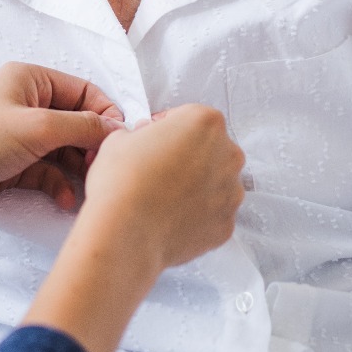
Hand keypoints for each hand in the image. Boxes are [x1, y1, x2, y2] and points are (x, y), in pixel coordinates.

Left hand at [0, 61, 125, 217]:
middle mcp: (27, 103)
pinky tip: (66, 200)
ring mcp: (20, 134)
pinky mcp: (14, 163)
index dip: (105, 114)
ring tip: (89, 188)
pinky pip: (48, 171)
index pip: (83, 91)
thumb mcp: (37, 127)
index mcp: (30, 79)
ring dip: (78, 169)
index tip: (118, 141)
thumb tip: (117, 129)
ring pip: (64, 150)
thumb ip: (82, 126)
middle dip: (91, 146)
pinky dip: (60, 183)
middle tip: (102, 169)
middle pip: (76, 122)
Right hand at [74, 103, 245, 271]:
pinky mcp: (226, 225)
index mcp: (206, 122)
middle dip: (188, 156)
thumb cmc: (123, 182)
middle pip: (210, 149)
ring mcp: (231, 192)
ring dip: (195, 185)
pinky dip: (197, 215)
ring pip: (215, 182)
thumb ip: (143, 134)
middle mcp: (228, 154)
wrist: (126, 233)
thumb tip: (147, 142)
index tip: (154, 140)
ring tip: (163, 196)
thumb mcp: (121, 137)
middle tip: (158, 168)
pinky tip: (171, 217)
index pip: (189, 117)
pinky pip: (213, 214)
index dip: (166, 128)